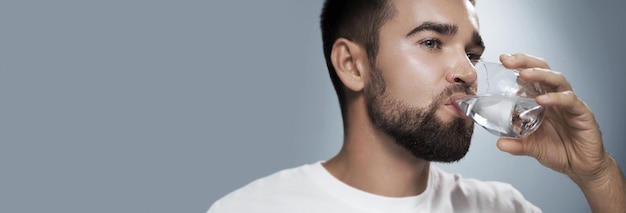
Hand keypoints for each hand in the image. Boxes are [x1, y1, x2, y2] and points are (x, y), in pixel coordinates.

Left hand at [497, 53, 625, 211]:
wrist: (581, 166)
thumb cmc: (558, 150)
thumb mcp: (532, 147)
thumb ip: (516, 144)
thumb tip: (499, 144)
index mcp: (542, 99)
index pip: (530, 76)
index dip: (517, 66)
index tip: (502, 59)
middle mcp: (555, 97)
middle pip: (543, 70)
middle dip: (525, 62)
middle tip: (508, 60)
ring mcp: (569, 103)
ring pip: (557, 80)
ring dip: (540, 74)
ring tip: (524, 74)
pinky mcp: (582, 113)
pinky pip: (570, 101)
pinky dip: (556, 98)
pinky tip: (543, 99)